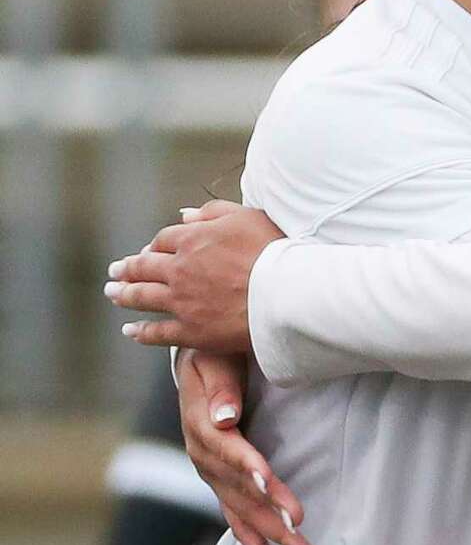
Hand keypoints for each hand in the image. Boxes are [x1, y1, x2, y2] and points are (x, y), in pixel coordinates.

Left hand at [105, 200, 282, 351]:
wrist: (284, 294)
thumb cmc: (273, 251)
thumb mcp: (246, 217)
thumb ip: (212, 212)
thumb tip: (183, 214)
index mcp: (193, 239)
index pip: (164, 240)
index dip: (154, 245)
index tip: (148, 250)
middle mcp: (180, 269)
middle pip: (145, 267)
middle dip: (127, 268)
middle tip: (115, 271)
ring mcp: (182, 302)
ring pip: (143, 297)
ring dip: (124, 295)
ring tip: (112, 294)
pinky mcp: (190, 331)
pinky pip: (157, 332)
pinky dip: (141, 331)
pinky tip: (130, 331)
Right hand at [177, 348, 314, 544]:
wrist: (198, 363)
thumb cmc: (214, 354)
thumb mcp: (215, 358)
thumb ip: (221, 385)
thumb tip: (226, 416)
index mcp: (200, 422)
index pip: (225, 448)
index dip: (246, 465)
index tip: (268, 481)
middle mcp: (202, 455)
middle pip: (237, 488)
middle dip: (268, 511)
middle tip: (299, 530)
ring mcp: (210, 473)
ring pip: (241, 510)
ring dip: (270, 535)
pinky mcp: (220, 483)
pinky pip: (236, 518)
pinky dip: (255, 543)